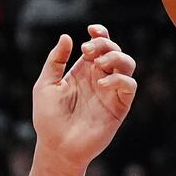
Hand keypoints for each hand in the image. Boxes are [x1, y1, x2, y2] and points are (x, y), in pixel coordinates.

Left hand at [32, 23, 136, 168]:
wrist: (56, 146)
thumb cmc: (48, 118)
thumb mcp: (45, 85)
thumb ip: (55, 61)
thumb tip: (67, 37)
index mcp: (82, 71)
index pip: (99, 47)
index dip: (100, 34)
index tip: (91, 30)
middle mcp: (99, 79)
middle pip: (114, 51)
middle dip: (105, 44)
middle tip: (88, 51)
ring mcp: (110, 92)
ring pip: (128, 64)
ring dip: (116, 57)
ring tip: (99, 64)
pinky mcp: (119, 107)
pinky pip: (130, 86)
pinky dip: (120, 79)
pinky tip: (101, 84)